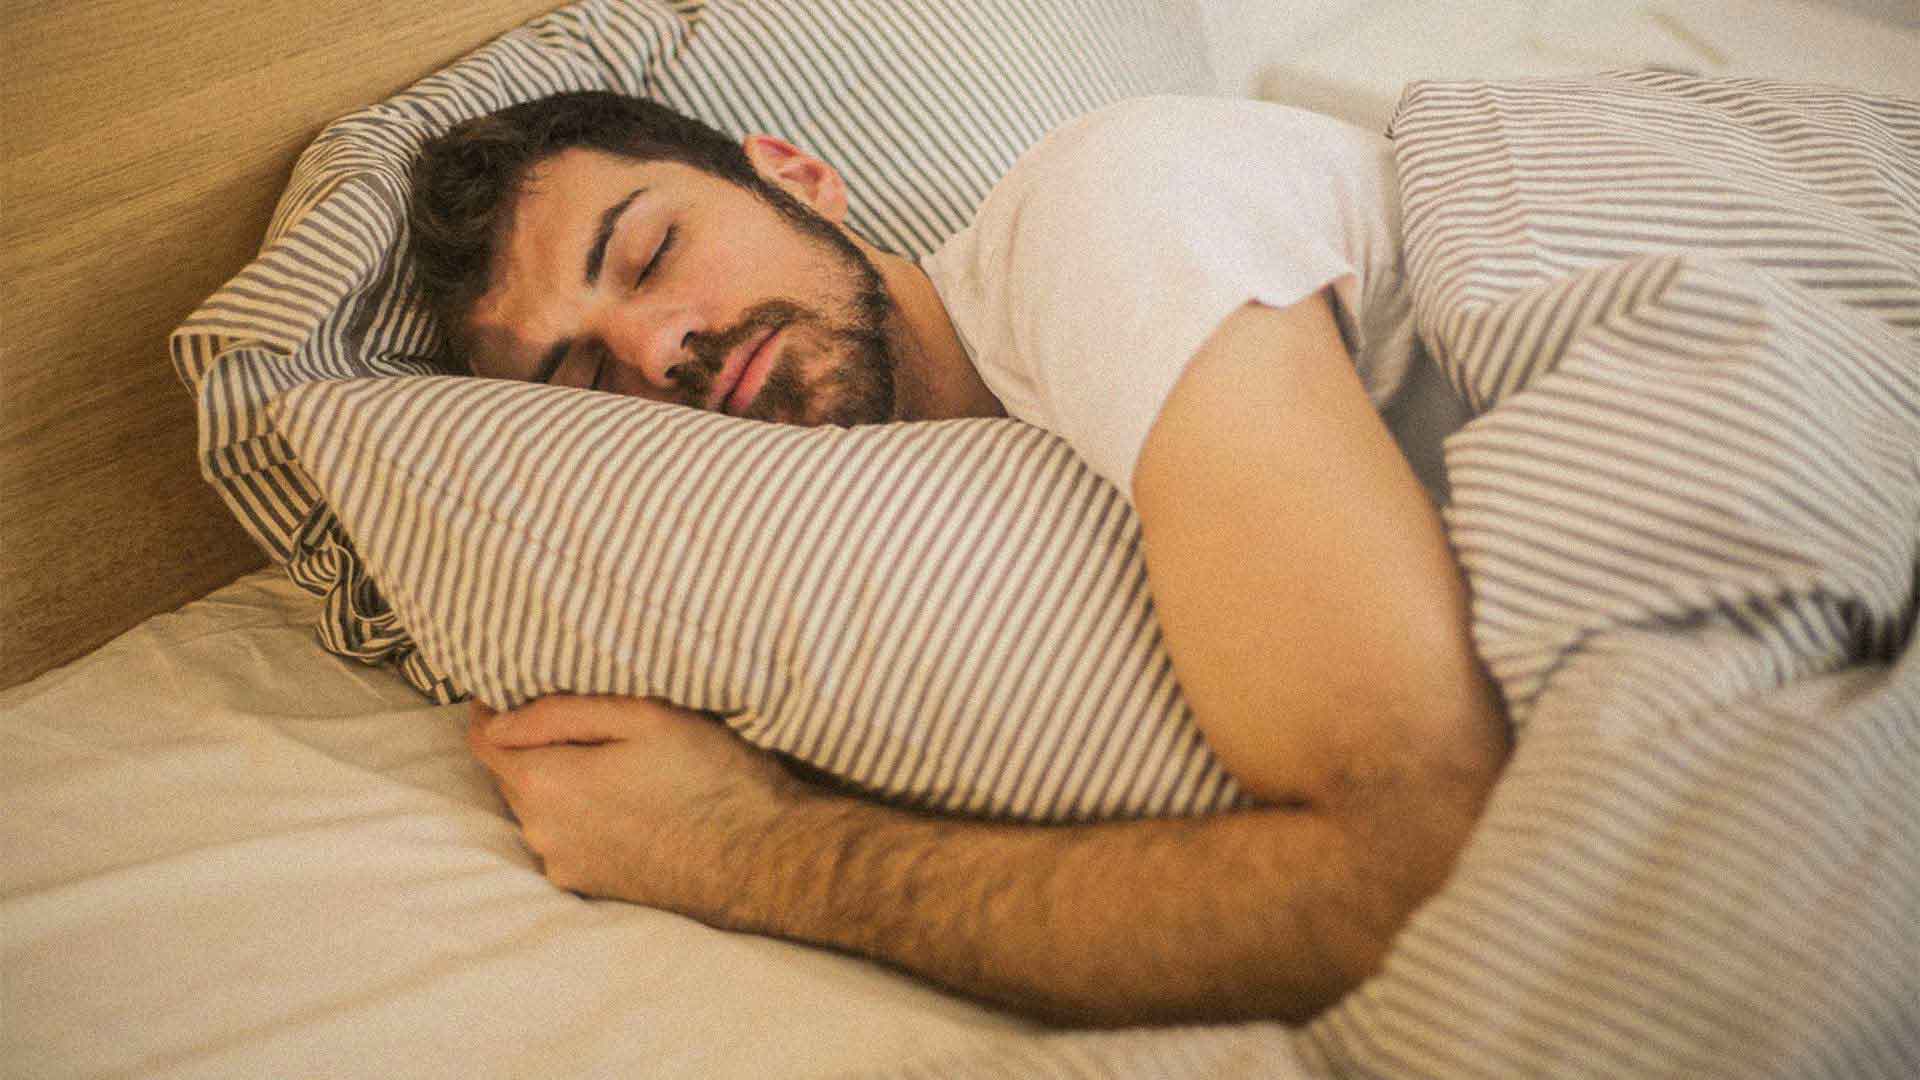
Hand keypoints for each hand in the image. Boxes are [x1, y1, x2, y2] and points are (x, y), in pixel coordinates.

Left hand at [467, 695, 804, 922]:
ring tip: (617, 763)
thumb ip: (558, 712)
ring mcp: (564, 864)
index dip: (495, 707)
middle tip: (590, 721)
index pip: (484, 738)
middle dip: (535, 743)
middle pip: (512, 773)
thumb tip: (497, 716)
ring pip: (541, 807)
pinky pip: (566, 837)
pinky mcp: (590, 886)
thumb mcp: (642, 716)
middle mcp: (541, 831)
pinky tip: (629, 803)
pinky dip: (582, 816)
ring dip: (562, 781)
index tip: (521, 686)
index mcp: (545, 783)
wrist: (761, 858)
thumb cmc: (709, 776)